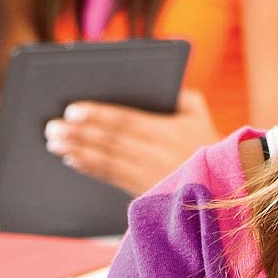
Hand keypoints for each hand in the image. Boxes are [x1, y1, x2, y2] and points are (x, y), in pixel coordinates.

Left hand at [44, 87, 217, 194]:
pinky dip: (90, 168)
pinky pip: (112, 178)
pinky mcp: (146, 192)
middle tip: (52, 127)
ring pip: (106, 160)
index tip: (71, 110)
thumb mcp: (200, 115)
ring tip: (54, 143)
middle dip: (78, 134)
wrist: (226, 189)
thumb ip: (180, 96)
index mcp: (169, 131)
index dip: (97, 115)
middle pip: (110, 141)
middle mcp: (157, 154)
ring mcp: (150, 176)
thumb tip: (155, 84)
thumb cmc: (210, 144)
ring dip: (77, 151)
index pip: (126, 120)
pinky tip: (73, 159)